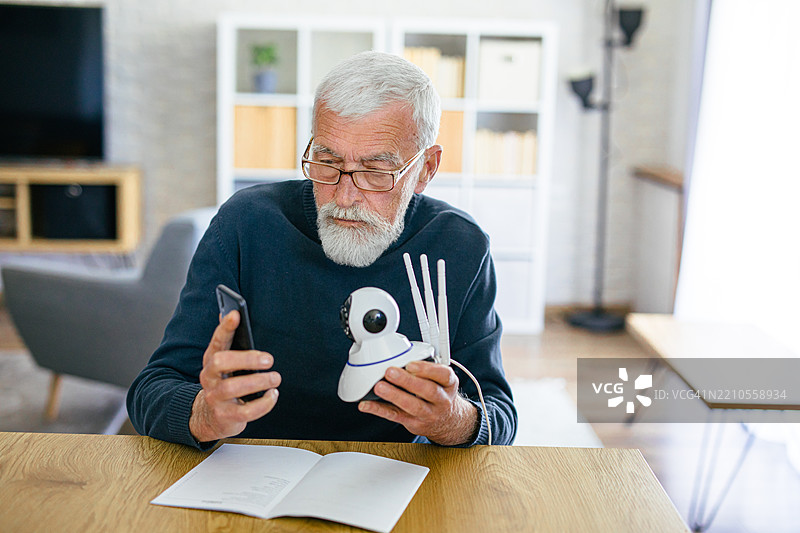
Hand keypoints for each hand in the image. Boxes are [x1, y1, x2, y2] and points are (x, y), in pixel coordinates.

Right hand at [189, 310, 280, 442]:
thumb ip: (229, 343)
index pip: (216, 341)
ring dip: (259, 381)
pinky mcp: (226, 417)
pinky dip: (264, 403)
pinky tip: (273, 394)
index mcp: (211, 361)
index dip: (224, 327)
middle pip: (221, 362)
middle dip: (247, 358)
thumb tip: (231, 312)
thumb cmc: (225, 383)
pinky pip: (247, 411)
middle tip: (269, 360)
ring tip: (275, 378)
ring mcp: (215, 398)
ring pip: (234, 387)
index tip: (235, 314)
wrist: (210, 418)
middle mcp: (209, 378)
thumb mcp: (224, 364)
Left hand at [358, 360, 478, 445]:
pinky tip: (367, 404)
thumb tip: (401, 355)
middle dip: (407, 381)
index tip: (410, 364)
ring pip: (412, 406)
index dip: (427, 370)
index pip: (443, 375)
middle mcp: (441, 400)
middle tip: (390, 372)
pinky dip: (379, 410)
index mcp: (448, 384)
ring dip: (394, 395)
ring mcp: (428, 413)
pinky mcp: (414, 423)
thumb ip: (426, 368)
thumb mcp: (442, 379)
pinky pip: (395, 416)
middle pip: (427, 390)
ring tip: (379, 387)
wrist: (447, 421)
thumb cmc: (439, 394)